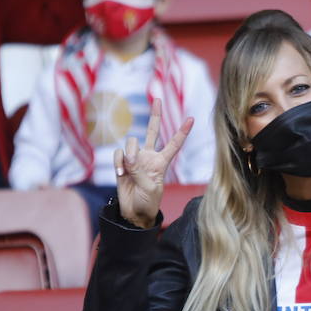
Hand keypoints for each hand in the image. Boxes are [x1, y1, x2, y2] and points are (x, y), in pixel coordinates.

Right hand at [114, 100, 193, 228]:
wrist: (133, 212)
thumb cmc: (148, 202)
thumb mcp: (151, 188)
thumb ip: (140, 171)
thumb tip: (128, 158)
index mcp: (162, 162)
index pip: (174, 144)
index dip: (182, 132)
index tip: (191, 119)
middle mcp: (149, 156)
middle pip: (153, 130)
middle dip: (155, 114)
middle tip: (158, 98)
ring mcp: (135, 158)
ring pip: (131, 142)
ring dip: (129, 153)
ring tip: (129, 168)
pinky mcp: (122, 163)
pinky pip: (118, 154)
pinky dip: (118, 163)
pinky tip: (121, 174)